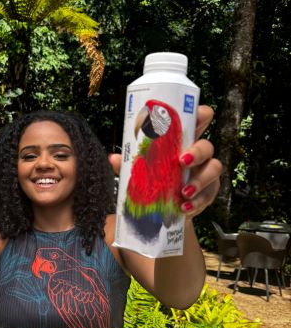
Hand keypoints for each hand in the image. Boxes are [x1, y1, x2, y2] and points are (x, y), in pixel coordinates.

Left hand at [108, 104, 221, 218]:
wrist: (161, 212)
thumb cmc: (153, 182)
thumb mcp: (139, 171)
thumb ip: (128, 164)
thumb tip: (113, 158)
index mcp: (182, 142)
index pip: (198, 122)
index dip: (202, 115)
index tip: (200, 115)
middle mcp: (197, 155)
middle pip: (207, 146)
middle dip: (197, 152)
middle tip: (182, 160)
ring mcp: (205, 173)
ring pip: (214, 169)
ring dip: (200, 180)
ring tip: (184, 191)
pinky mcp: (208, 193)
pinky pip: (209, 195)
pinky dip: (197, 202)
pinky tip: (184, 207)